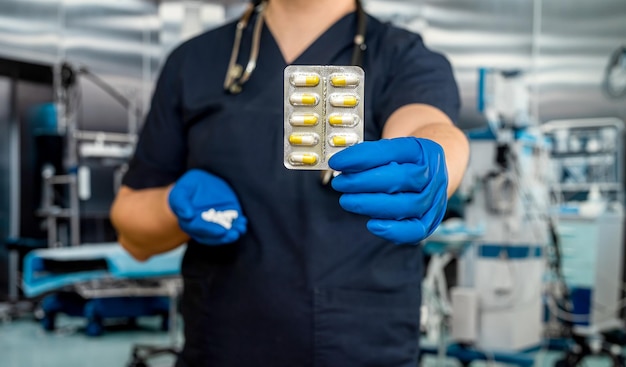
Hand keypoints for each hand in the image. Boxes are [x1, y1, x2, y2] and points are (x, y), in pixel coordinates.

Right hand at [168, 169, 246, 244]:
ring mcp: (216, 223)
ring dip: (234, 232)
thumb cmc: (188, 187)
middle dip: (225, 236)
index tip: (221, 231)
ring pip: (225, 232)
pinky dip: (239, 224)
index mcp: (190, 223)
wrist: (201, 183)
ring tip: (241, 229)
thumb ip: (181, 202)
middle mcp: (203, 226)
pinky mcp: (227, 217)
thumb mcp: (181, 190)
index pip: (199, 229)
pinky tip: (243, 222)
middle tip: (234, 234)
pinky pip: (233, 224)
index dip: (210, 230)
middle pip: (213, 234)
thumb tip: (187, 215)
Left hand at [328, 137, 447, 243]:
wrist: (430, 172)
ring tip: (348, 201)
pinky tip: (372, 224)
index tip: (337, 162)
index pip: (392, 151)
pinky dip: (392, 230)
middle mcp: (431, 173)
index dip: (361, 157)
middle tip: (341, 183)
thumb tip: (341, 165)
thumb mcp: (391, 150)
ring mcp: (433, 198)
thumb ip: (369, 156)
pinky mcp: (430, 221)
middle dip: (364, 182)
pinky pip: (415, 231)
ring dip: (371, 205)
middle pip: (401, 178)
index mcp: (421, 150)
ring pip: (407, 205)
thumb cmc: (405, 162)